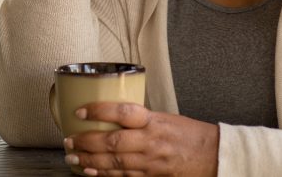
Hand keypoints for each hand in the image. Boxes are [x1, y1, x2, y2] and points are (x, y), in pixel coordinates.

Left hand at [64, 102, 218, 175]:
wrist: (214, 157)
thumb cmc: (190, 134)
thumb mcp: (165, 117)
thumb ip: (140, 118)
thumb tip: (112, 115)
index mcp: (154, 120)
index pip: (122, 112)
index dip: (99, 110)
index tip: (80, 110)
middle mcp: (151, 141)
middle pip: (112, 141)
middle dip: (86, 142)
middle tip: (68, 140)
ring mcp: (150, 162)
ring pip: (114, 162)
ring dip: (89, 160)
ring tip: (71, 157)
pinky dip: (104, 174)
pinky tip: (90, 171)